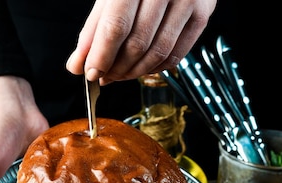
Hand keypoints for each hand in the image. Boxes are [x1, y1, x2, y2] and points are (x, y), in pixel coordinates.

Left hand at [66, 0, 215, 82]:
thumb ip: (93, 30)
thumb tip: (78, 64)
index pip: (116, 27)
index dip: (102, 56)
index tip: (91, 73)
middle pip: (138, 43)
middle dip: (117, 68)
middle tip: (105, 76)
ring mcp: (187, 0)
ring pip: (158, 53)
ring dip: (136, 72)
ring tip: (122, 73)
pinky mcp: (202, 14)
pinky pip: (177, 54)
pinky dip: (157, 68)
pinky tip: (143, 67)